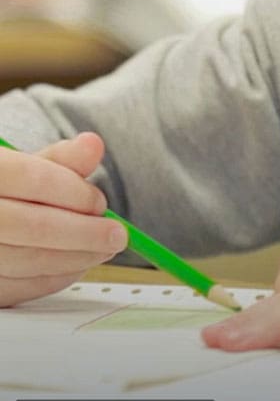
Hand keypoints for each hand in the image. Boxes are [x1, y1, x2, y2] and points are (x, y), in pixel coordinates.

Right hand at [0, 132, 127, 306]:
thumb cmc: (7, 190)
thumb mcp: (27, 167)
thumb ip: (62, 159)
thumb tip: (93, 145)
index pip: (35, 179)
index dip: (75, 193)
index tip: (100, 204)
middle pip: (34, 225)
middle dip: (85, 233)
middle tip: (117, 235)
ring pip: (29, 260)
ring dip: (76, 257)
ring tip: (103, 249)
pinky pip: (20, 287)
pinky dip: (55, 277)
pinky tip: (77, 264)